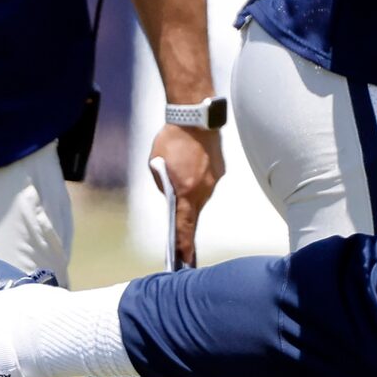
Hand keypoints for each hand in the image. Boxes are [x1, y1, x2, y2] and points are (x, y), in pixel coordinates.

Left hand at [149, 124, 222, 265]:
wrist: (196, 117)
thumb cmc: (172, 140)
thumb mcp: (156, 166)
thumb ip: (165, 185)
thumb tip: (172, 195)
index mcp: (187, 191)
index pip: (185, 225)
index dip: (184, 244)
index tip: (185, 259)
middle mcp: (204, 190)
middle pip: (195, 212)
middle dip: (187, 222)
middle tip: (182, 235)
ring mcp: (214, 180)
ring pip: (201, 196)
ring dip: (191, 194)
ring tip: (182, 182)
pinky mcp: (220, 170)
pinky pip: (207, 181)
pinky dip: (199, 179)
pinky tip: (191, 167)